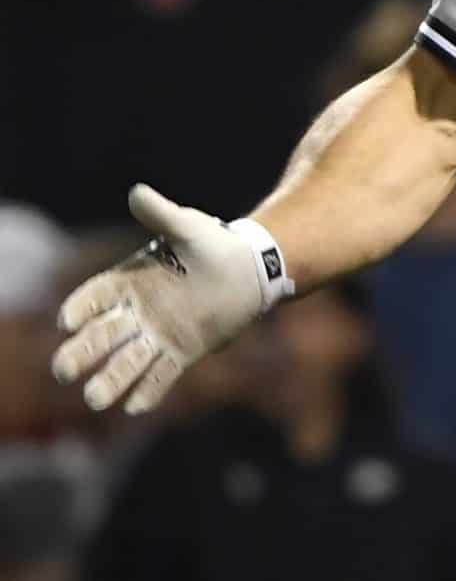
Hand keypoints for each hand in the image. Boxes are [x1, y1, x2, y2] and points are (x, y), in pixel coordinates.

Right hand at [50, 186, 270, 414]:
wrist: (249, 269)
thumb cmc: (213, 244)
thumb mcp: (188, 228)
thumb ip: (161, 216)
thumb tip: (137, 192)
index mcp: (131, 280)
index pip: (97, 296)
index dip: (81, 307)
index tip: (67, 320)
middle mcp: (137, 312)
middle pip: (102, 336)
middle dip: (82, 353)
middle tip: (64, 371)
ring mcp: (158, 334)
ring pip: (128, 360)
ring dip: (111, 380)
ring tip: (95, 399)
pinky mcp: (182, 351)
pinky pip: (162, 374)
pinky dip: (150, 389)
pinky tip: (135, 407)